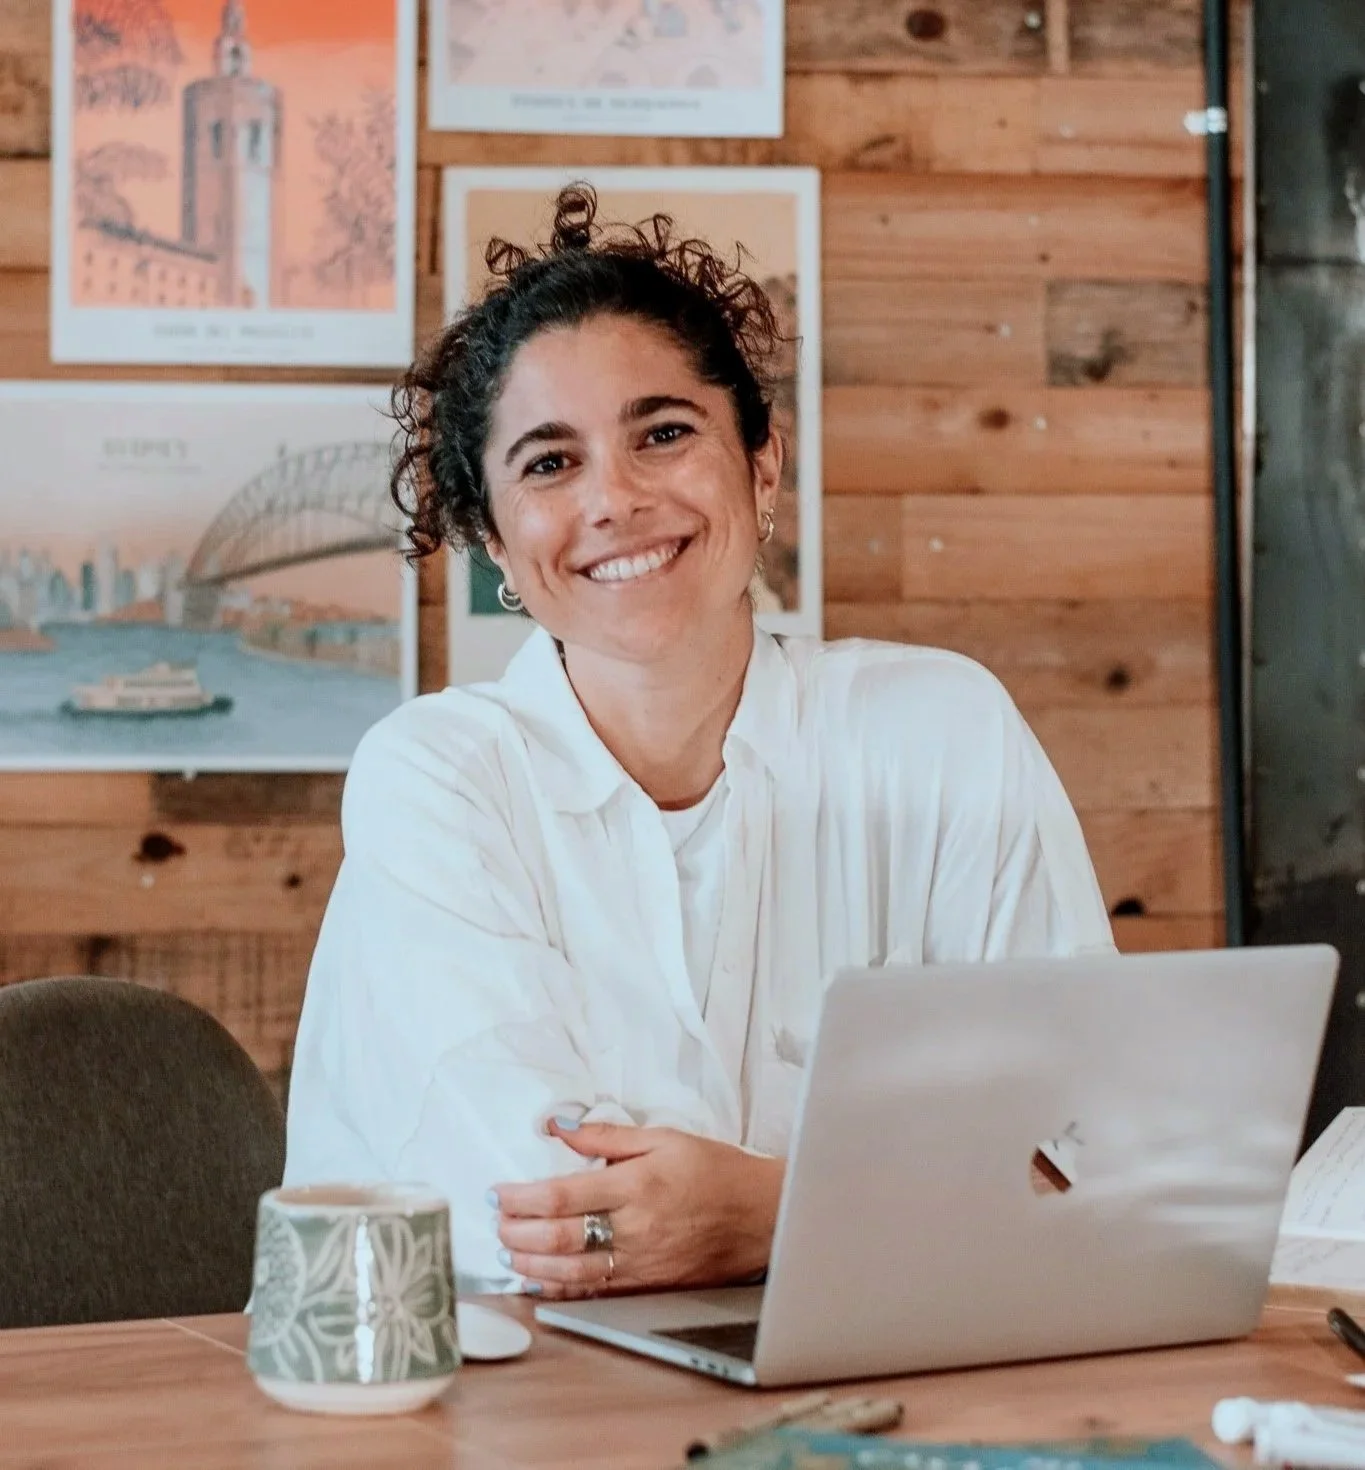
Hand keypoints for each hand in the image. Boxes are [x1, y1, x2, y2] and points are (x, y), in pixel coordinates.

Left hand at [491, 1120, 784, 1299]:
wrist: (761, 1215)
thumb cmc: (716, 1171)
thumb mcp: (664, 1138)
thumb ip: (606, 1137)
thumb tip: (560, 1129)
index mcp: (638, 1185)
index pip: (564, 1195)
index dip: (523, 1197)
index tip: (499, 1192)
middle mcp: (637, 1227)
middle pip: (561, 1237)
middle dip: (518, 1232)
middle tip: (497, 1221)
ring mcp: (642, 1262)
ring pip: (573, 1272)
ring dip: (532, 1263)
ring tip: (509, 1249)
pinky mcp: (649, 1285)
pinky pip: (597, 1293)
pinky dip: (562, 1289)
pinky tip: (541, 1280)